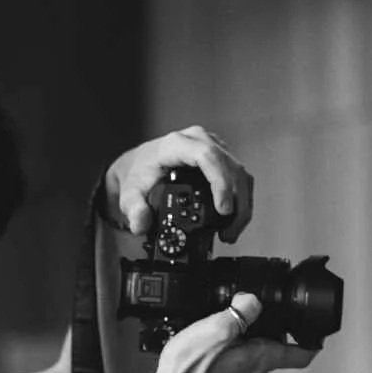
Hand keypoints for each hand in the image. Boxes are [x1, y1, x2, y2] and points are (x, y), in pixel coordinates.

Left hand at [101, 126, 254, 243]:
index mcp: (176, 145)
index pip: (207, 156)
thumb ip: (133, 209)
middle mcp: (198, 140)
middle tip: (229, 232)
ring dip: (242, 204)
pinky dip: (240, 198)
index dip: (220, 182)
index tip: (224, 209)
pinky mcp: (220, 155)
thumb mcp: (129, 193)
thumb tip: (141, 223)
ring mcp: (212, 145)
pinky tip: (233, 219)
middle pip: (230, 167)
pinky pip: (238, 175)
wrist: (140, 163)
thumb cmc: (138, 173)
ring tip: (231, 231)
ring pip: (239, 172)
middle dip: (236, 203)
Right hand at [152, 292, 317, 372]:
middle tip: (259, 307)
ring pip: (256, 350)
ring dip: (249, 333)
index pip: (303, 354)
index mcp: (263, 358)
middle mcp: (256, 371)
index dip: (314, 339)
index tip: (315, 327)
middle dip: (272, 325)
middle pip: (277, 346)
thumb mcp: (219, 328)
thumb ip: (242, 310)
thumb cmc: (191, 369)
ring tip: (229, 317)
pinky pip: (237, 355)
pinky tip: (213, 335)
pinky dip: (232, 342)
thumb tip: (253, 300)